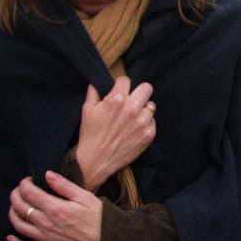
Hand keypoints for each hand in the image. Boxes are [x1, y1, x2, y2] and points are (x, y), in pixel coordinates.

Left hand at [7, 171, 102, 240]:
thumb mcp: (85, 197)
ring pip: (20, 226)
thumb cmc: (101, 218)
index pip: (29, 193)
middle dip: (15, 196)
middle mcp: (46, 223)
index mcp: (55, 208)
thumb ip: (64, 185)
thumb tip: (47, 175)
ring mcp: (46, 238)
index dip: (24, 184)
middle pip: (21, 208)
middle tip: (18, 191)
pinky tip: (10, 237)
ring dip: (12, 214)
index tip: (27, 180)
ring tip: (14, 207)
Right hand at [75, 77, 155, 191]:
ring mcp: (143, 122)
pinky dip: (146, 123)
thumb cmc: (90, 134)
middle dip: (138, 92)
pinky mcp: (149, 134)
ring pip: (151, 105)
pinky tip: (134, 129)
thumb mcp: (87, 109)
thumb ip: (94, 91)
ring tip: (131, 118)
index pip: (126, 80)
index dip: (120, 85)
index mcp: (116, 99)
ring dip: (143, 109)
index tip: (119, 90)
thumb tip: (99, 81)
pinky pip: (153, 121)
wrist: (96, 160)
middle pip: (146, 88)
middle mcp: (132, 109)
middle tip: (132, 100)